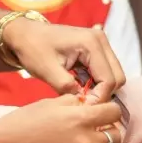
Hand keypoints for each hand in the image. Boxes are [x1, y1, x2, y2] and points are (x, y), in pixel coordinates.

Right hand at [0, 95, 121, 142]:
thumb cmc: (21, 124)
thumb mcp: (49, 104)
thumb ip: (74, 103)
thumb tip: (89, 104)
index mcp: (82, 119)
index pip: (114, 111)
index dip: (107, 109)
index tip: (100, 111)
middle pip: (116, 136)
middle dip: (108, 130)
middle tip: (94, 128)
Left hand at [1, 19, 125, 102]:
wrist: (24, 34)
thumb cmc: (33, 49)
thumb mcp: (47, 71)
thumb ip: (68, 89)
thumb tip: (85, 105)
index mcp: (91, 43)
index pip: (109, 79)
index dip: (99, 98)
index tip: (83, 108)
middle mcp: (101, 40)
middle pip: (117, 77)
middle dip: (102, 93)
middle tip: (82, 103)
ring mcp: (100, 44)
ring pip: (112, 75)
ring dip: (98, 88)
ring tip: (78, 96)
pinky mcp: (95, 50)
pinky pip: (104, 72)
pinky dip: (94, 82)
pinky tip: (78, 87)